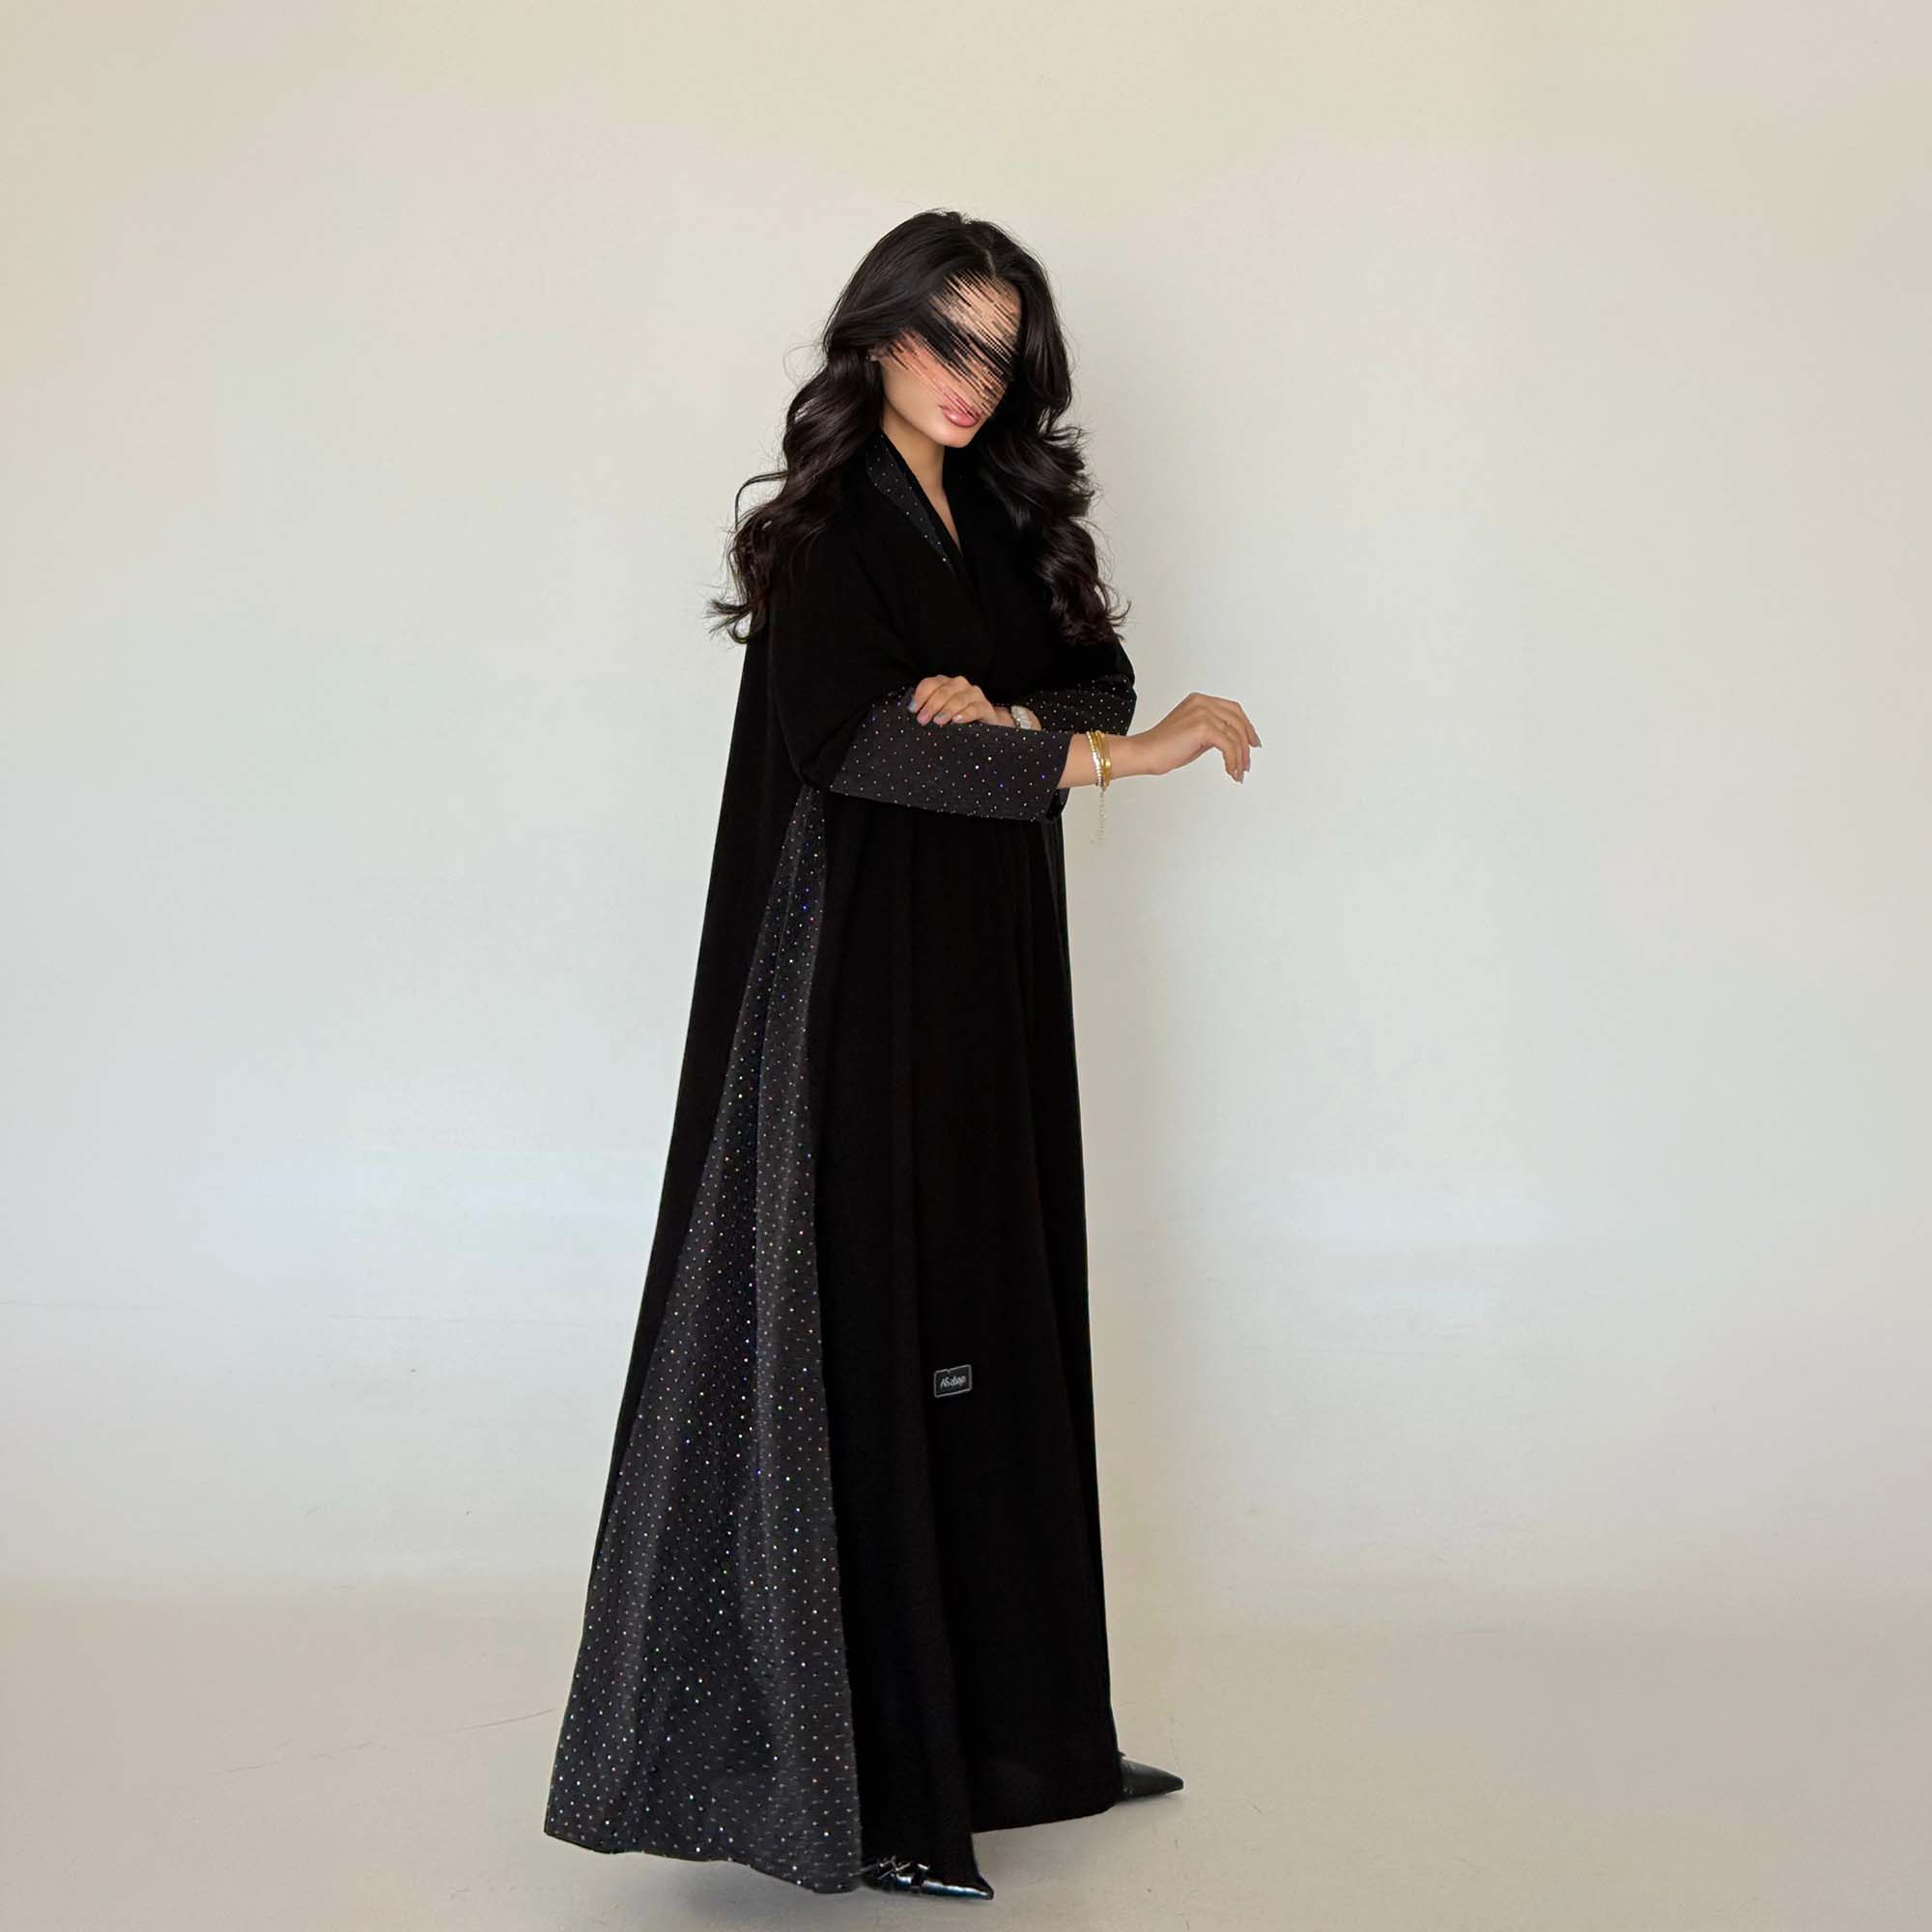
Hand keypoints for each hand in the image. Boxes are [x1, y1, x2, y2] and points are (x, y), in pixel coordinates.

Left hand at [908, 674, 998, 724]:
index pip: (929, 684)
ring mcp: (973, 694)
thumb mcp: (940, 712)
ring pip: (958, 699)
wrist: (985, 723)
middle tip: (923, 720)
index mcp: (944, 684)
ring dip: (947, 710)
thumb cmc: (957, 717)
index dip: (920, 696)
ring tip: (938, 721)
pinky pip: (975, 708)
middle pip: (943, 691)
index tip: (913, 710)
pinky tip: (957, 720)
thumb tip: (913, 714)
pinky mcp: (985, 706)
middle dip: (931, 706)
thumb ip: (928, 709)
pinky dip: (965, 713)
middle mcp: (959, 685)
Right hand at [1120, 691, 1259, 782]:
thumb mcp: (1193, 735)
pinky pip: (1228, 745)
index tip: (1252, 742)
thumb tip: (1230, 742)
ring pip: (1235, 735)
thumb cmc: (1163, 747)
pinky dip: (1233, 761)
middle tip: (1247, 763)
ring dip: (1240, 757)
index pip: (1233, 710)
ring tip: (1238, 772)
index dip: (1246, 727)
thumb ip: (1212, 732)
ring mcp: (1203, 713)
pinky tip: (1230, 771)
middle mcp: (1203, 702)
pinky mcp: (1203, 727)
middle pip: (1238, 720)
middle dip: (1246, 744)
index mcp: (1199, 700)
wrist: (1144, 753)